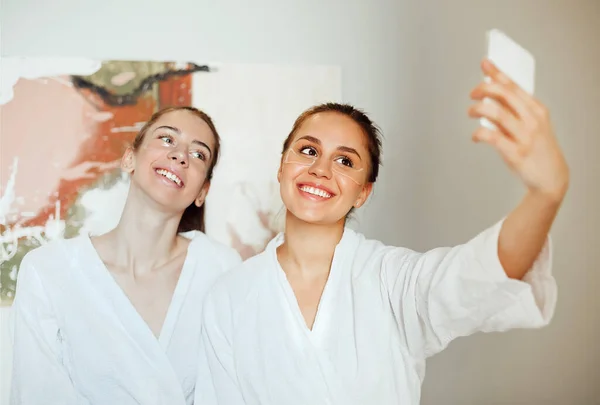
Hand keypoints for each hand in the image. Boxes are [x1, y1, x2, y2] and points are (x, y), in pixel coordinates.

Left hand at [468, 59, 568, 202]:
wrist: (551, 178)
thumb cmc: (537, 148)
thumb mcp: (532, 125)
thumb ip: (514, 111)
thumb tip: (490, 95)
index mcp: (537, 110)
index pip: (514, 86)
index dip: (497, 73)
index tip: (485, 64)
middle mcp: (532, 120)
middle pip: (504, 95)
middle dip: (484, 89)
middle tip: (472, 93)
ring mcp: (524, 137)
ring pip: (496, 113)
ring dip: (478, 109)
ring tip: (470, 112)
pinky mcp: (515, 153)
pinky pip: (492, 137)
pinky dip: (479, 133)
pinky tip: (475, 136)